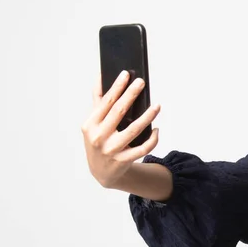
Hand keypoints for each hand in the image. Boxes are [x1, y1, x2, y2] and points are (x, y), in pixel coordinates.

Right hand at [81, 70, 160, 187]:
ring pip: (134, 129)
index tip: (126, 74)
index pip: (106, 102)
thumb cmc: (99, 141)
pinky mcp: (124, 160)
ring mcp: (111, 149)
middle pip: (119, 111)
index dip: (116, 87)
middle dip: (131, 94)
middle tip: (141, 82)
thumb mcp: (93, 124)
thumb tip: (101, 76)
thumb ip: (98, 101)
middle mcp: (99, 137)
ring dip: (148, 116)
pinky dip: (152, 138)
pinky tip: (156, 129)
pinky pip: (143, 148)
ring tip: (157, 105)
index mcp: (90, 125)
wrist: (101, 172)